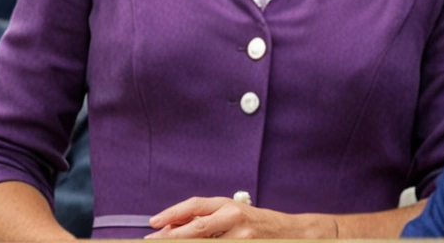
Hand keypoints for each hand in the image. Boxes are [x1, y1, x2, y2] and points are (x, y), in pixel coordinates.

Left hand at [146, 197, 334, 238]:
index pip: (194, 206)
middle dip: (172, 236)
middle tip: (154, 240)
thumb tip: (170, 227)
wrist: (290, 233)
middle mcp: (234, 217)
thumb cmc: (256, 223)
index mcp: (227, 205)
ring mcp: (242, 236)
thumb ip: (204, 218)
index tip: (153, 223)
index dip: (171, 214)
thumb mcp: (230, 214)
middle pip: (197, 227)